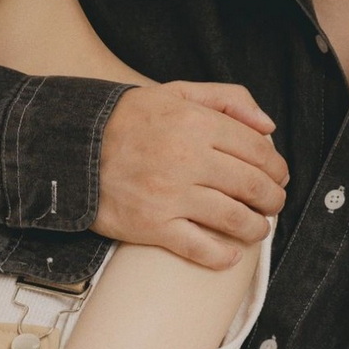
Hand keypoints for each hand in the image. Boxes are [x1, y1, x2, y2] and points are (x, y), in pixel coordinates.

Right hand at [92, 82, 288, 267]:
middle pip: (252, 185)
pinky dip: (222, 255)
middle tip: (272, 204)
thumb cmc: (126, 120)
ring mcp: (170, 195)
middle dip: (272, 199)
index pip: (257, 149)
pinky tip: (230, 255)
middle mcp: (188, 159)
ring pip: (234, 218)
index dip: (276, 167)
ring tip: (257, 228)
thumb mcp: (175, 92)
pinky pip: (199, 247)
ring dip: (256, 227)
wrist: (71, 147)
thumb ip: (226, 98)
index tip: (277, 176)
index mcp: (196, 123)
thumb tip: (267, 125)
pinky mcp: (152, 226)